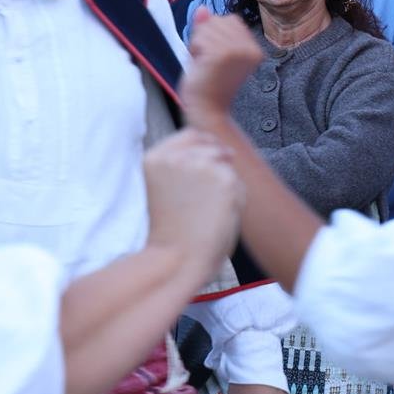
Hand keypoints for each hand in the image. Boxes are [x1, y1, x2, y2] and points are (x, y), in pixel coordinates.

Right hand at [143, 128, 243, 263]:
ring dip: (225, 182)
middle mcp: (176, 155)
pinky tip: (219, 216)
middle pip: (212, 144)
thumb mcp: (165, 189)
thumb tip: (226, 150)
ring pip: (227, 163)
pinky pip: (238, 183)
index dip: (206, 145)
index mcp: (155, 158)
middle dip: (218, 162)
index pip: (190, 134)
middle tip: (209, 197)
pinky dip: (235, 198)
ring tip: (208, 210)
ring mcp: (201, 165)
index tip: (212, 163)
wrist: (177, 259)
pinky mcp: (225, 179)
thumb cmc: (172, 233)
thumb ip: (183, 166)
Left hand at [184, 11, 263, 117]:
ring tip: (205, 65)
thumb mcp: (210, 51)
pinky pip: (200, 37)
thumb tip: (202, 8)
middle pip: (218, 20)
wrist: (207, 110)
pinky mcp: (222, 55)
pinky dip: (194, 50)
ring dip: (198, 45)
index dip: (215, 34)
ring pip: (207, 28)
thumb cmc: (208, 84)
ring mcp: (238, 51)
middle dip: (205, 37)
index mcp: (255, 50)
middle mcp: (251, 49)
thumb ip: (207, 28)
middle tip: (208, 63)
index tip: (216, 58)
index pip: (230, 20)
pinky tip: (201, 66)